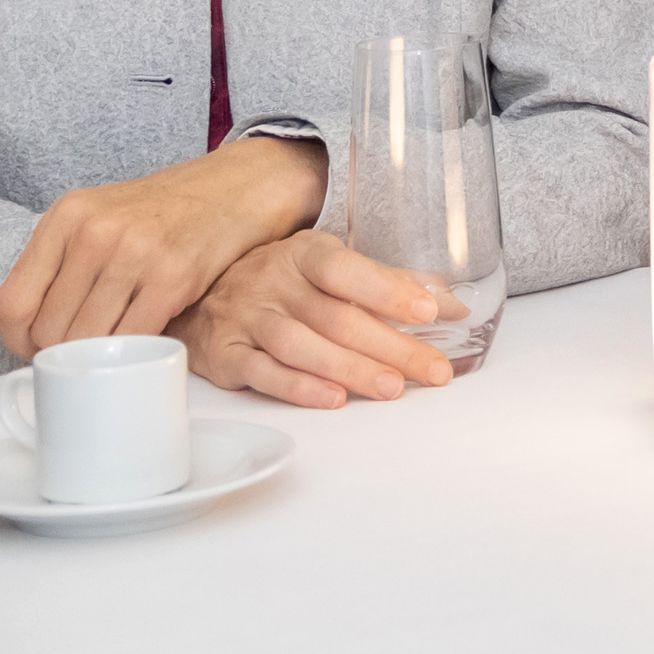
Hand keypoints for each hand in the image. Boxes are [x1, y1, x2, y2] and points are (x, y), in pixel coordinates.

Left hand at [0, 137, 325, 361]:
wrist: (231, 190)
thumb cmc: (156, 213)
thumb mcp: (87, 226)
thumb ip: (33, 274)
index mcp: (66, 216)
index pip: (15, 304)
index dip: (18, 343)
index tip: (37, 348)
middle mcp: (95, 231)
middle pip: (49, 331)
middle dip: (57, 355)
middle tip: (77, 354)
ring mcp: (135, 253)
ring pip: (87, 341)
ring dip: (92, 361)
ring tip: (105, 353)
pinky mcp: (173, 278)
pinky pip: (132, 340)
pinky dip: (129, 354)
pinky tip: (135, 345)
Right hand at [172, 230, 459, 409]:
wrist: (199, 294)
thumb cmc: (280, 282)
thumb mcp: (330, 269)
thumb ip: (390, 285)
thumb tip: (454, 304)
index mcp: (305, 253)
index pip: (347, 270)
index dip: (387, 289)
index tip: (427, 311)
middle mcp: (274, 282)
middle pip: (336, 317)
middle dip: (389, 346)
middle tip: (432, 370)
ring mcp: (247, 317)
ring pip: (301, 346)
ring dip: (349, 369)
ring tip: (392, 388)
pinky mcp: (225, 354)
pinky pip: (263, 372)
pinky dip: (299, 387)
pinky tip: (334, 399)